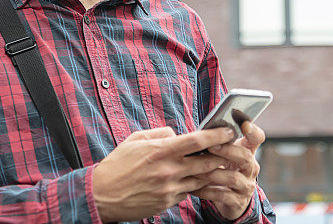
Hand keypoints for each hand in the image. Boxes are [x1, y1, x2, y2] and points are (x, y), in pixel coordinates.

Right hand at [92, 126, 235, 221]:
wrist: (102, 195)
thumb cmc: (118, 164)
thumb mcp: (136, 139)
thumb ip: (160, 134)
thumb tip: (177, 134)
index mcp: (160, 151)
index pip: (196, 141)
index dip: (216, 134)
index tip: (228, 130)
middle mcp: (168, 171)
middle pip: (206, 162)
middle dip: (221, 155)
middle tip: (230, 148)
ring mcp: (169, 189)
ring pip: (201, 180)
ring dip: (211, 172)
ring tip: (218, 163)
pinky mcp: (167, 203)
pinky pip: (188, 192)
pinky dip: (193, 185)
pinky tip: (194, 179)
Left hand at [190, 121, 265, 219]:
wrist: (231, 201)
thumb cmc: (225, 170)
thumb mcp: (226, 155)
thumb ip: (218, 142)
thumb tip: (199, 130)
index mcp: (248, 152)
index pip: (257, 138)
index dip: (253, 130)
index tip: (244, 123)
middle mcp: (251, 168)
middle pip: (246, 156)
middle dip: (228, 151)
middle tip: (210, 146)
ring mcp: (246, 186)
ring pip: (233, 178)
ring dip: (213, 173)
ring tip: (196, 170)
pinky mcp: (238, 201)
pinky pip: (222, 195)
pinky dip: (206, 190)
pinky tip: (193, 188)